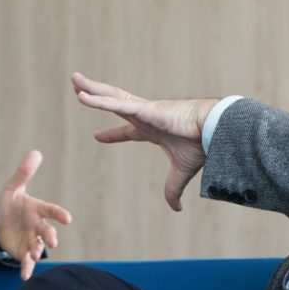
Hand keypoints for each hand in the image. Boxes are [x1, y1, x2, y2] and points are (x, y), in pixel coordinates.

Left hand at [0, 150, 72, 279]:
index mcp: (36, 209)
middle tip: (52, 241)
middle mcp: (37, 226)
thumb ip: (23, 173)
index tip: (67, 219)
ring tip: (34, 254)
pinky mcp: (22, 252)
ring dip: (37, 251)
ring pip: (37, 246)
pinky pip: (26, 262)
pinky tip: (24, 276)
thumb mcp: (12, 188)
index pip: (50, 210)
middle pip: (46, 230)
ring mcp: (31, 240)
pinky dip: (26, 269)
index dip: (58, 214)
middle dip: (49, 236)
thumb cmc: (10, 204)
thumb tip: (35, 152)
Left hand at [72, 72, 217, 211]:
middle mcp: (145, 116)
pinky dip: (98, 100)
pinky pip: (115, 104)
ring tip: (74, 80)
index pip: (128, 131)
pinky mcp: (143, 109)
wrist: (214, 131)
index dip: (112, 134)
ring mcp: (143, 110)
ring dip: (91, 89)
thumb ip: (173, 189)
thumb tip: (176, 209)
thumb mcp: (182, 172)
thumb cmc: (202, 145)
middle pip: (113, 103)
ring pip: (110, 97)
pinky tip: (82, 96)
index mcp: (152, 129)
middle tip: (78, 90)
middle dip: (96, 96)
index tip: (97, 136)